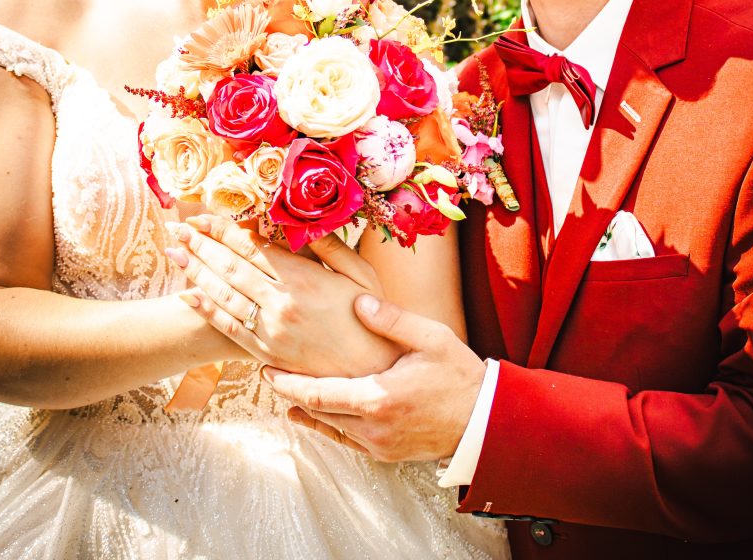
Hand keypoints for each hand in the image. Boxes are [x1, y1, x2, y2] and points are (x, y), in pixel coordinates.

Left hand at [165, 216, 401, 376]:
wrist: (371, 373)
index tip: (202, 216)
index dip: (223, 230)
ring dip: (194, 272)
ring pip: (223, 294)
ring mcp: (270, 329)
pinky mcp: (265, 352)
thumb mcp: (361, 273)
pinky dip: (205, 309)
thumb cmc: (370, 317)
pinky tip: (187, 295)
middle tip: (177, 228)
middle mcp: (281, 302)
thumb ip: (330, 246)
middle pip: (230, 266)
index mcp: (303, 277)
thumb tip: (302, 223)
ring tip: (174, 253)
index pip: (252, 247)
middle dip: (200, 245)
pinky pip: (228, 327)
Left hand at [265, 294, 487, 461]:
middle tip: (267, 373)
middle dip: (291, 392)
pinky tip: (309, 414)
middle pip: (318, 411)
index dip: (289, 382)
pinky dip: (325, 425)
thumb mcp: (431, 338)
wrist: (485, 421)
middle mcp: (373, 427)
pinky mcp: (385, 453)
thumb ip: (392, 319)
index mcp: (379, 398)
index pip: (320, 393)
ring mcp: (378, 445)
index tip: (267, 370)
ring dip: (307, 408)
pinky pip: (345, 439)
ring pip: (330, 427)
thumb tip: (358, 300)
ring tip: (283, 388)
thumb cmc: (459, 375)